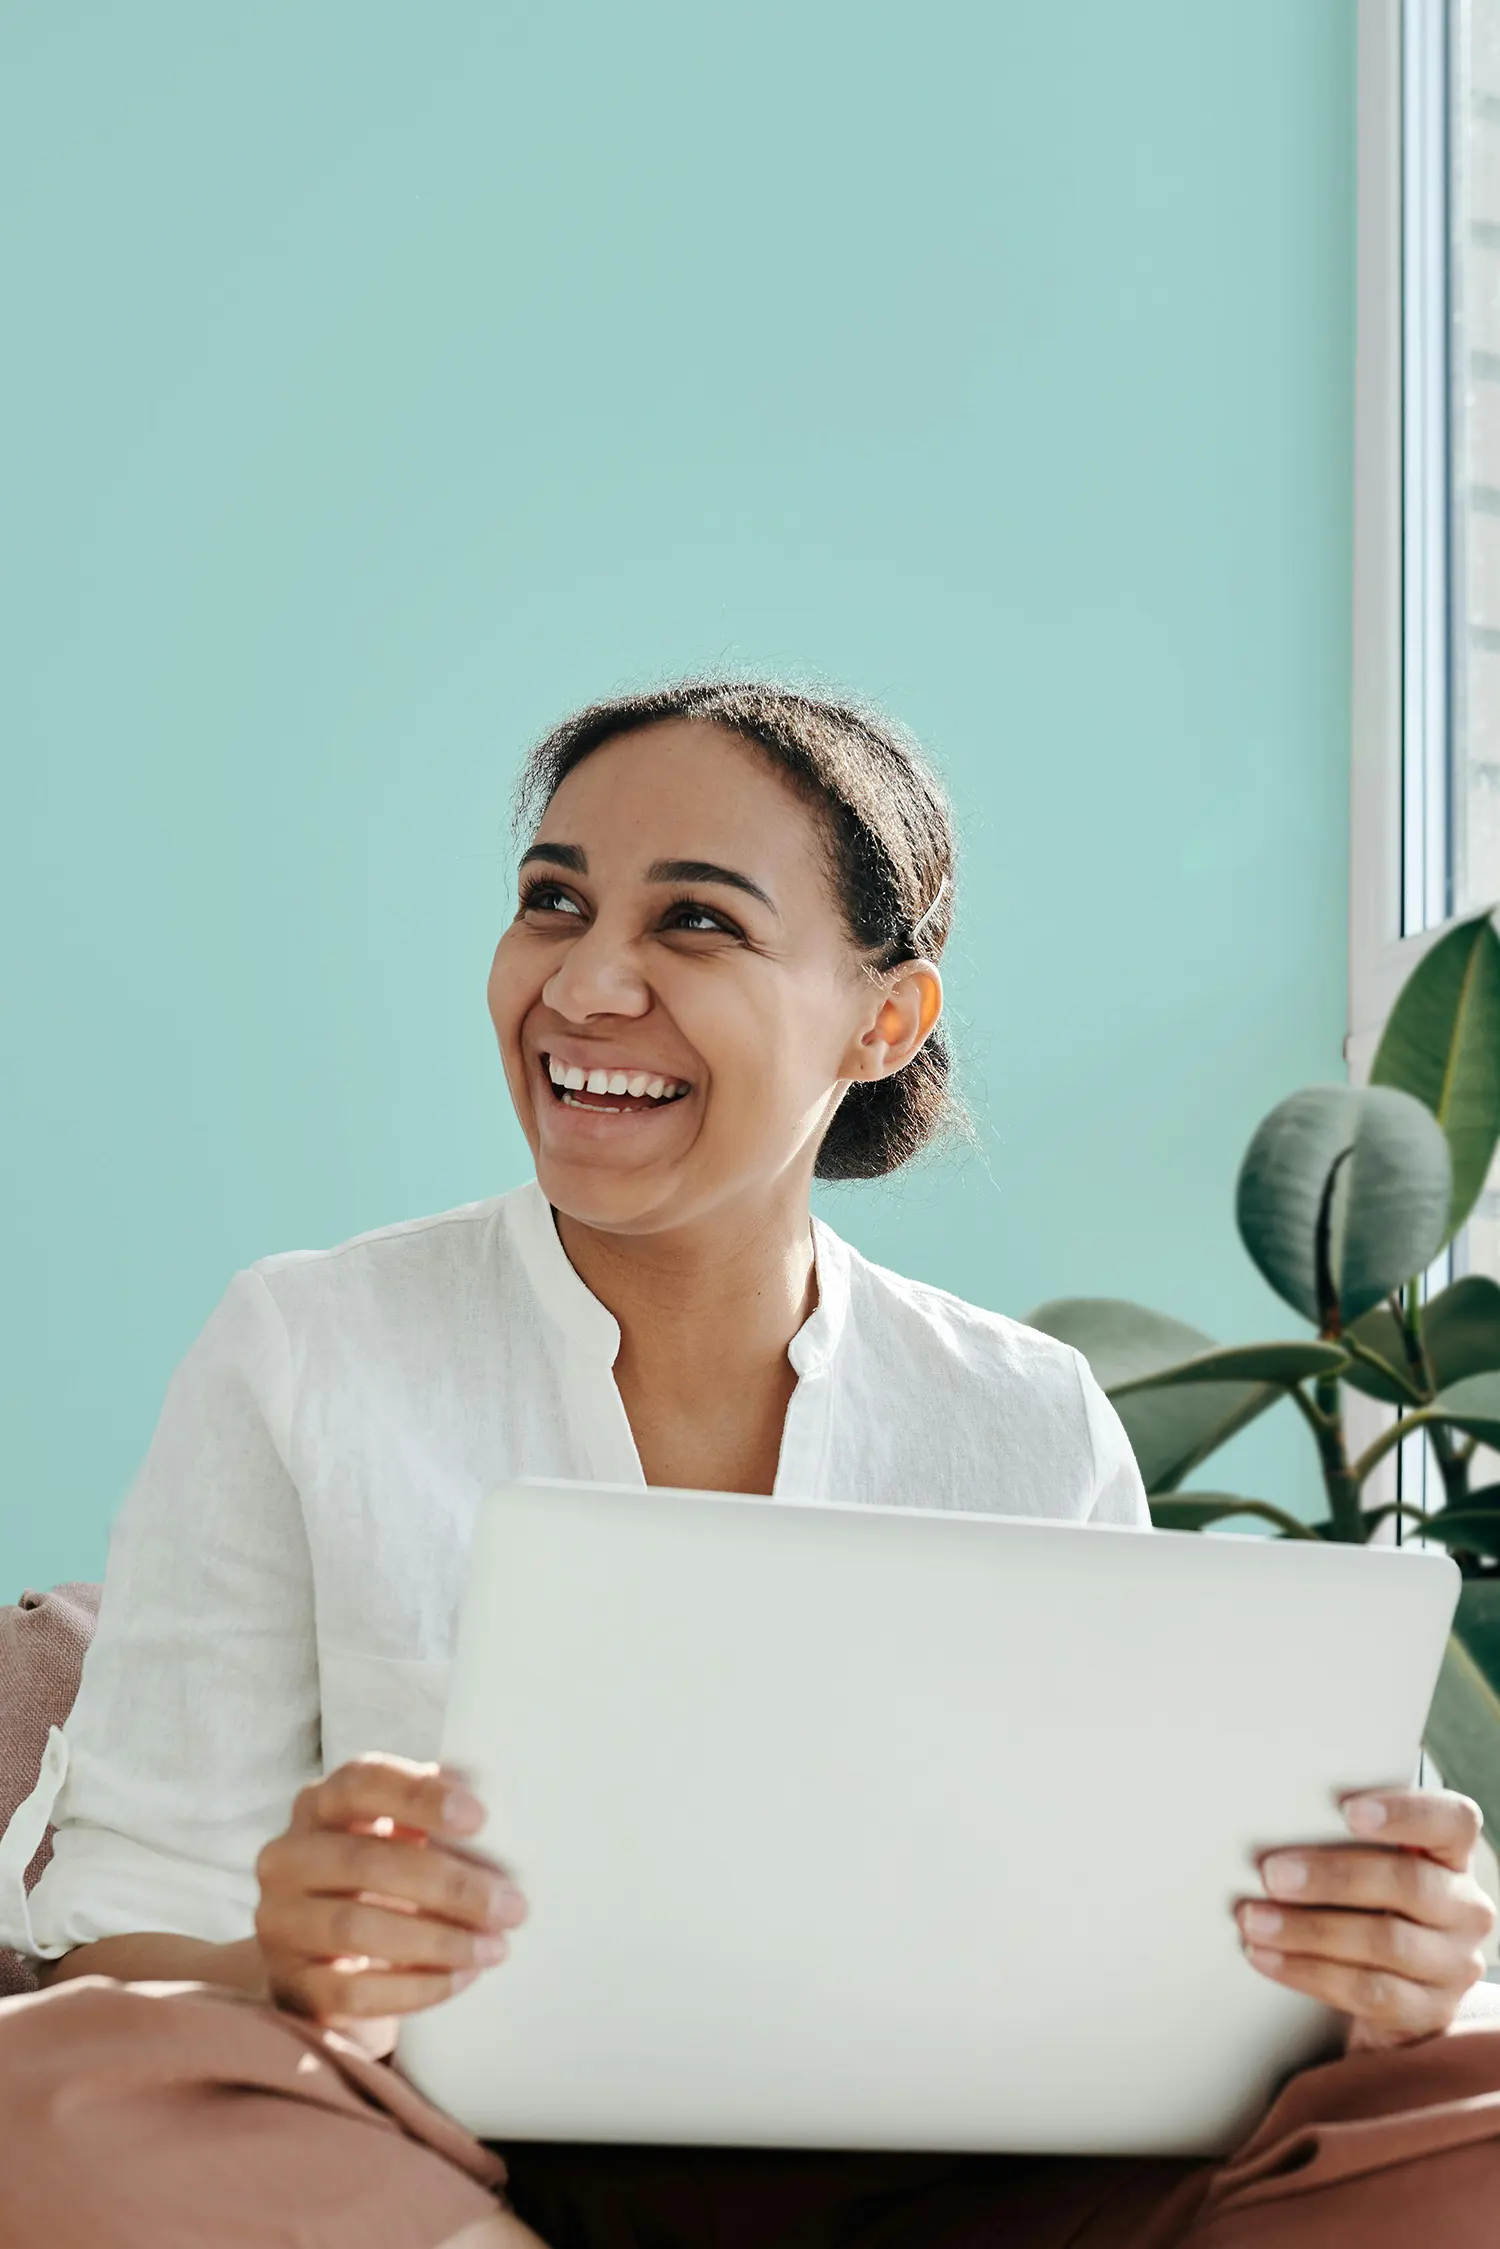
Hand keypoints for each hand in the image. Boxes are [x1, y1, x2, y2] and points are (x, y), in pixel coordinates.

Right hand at [254, 1753, 526, 2057]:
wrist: (324, 1954)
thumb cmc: (381, 1874)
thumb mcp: (399, 1833)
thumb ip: (432, 1814)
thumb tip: (487, 1794)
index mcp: (319, 1804)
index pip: (361, 1782)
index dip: (419, 1796)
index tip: (479, 1818)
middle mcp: (287, 1857)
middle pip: (365, 1862)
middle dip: (449, 1886)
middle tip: (511, 1906)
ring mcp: (280, 1922)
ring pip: (356, 1928)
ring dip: (438, 1940)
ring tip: (495, 1947)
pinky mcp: (289, 1983)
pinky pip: (354, 1990)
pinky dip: (416, 1987)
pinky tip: (461, 1978)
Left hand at [1236, 1787, 1495, 2049]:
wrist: (1390, 1989)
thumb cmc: (1369, 1905)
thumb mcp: (1370, 1867)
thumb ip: (1343, 1841)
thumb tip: (1272, 1822)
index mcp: (1451, 1856)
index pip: (1453, 1821)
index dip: (1406, 1812)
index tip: (1348, 1810)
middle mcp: (1465, 1909)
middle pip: (1408, 1883)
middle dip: (1332, 1877)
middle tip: (1272, 1874)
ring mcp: (1454, 1964)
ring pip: (1385, 1942)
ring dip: (1309, 1931)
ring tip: (1256, 1920)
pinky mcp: (1430, 2012)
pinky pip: (1368, 1992)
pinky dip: (1308, 1972)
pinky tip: (1267, 1958)